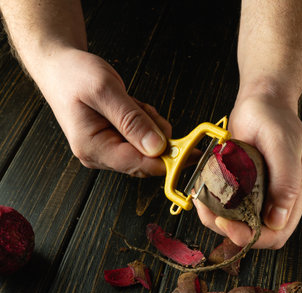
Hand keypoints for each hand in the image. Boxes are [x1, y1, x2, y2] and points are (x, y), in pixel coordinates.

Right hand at [35, 48, 171, 176]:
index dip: (167, 160)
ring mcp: (106, 150)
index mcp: (92, 148)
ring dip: (148, 125)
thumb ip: (132, 120)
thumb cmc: (74, 75)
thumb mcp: (105, 91)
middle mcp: (99, 156)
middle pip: (144, 160)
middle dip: (155, 135)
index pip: (138, 164)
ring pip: (145, 149)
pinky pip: (140, 140)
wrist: (59, 68)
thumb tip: (157, 148)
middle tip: (144, 108)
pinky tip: (130, 106)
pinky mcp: (112, 143)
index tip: (191, 152)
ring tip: (130, 103)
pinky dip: (143, 122)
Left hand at [194, 92, 301, 248]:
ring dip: (218, 219)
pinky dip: (214, 206)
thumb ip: (286, 181)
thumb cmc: (274, 118)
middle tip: (209, 215)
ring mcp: (261, 195)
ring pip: (240, 223)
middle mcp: (279, 199)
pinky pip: (230, 208)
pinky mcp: (245, 190)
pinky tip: (204, 195)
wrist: (260, 104)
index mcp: (296, 193)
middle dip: (230, 230)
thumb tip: (277, 220)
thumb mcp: (282, 144)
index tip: (225, 223)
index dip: (251, 236)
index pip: (277, 233)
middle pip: (256, 233)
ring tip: (203, 203)